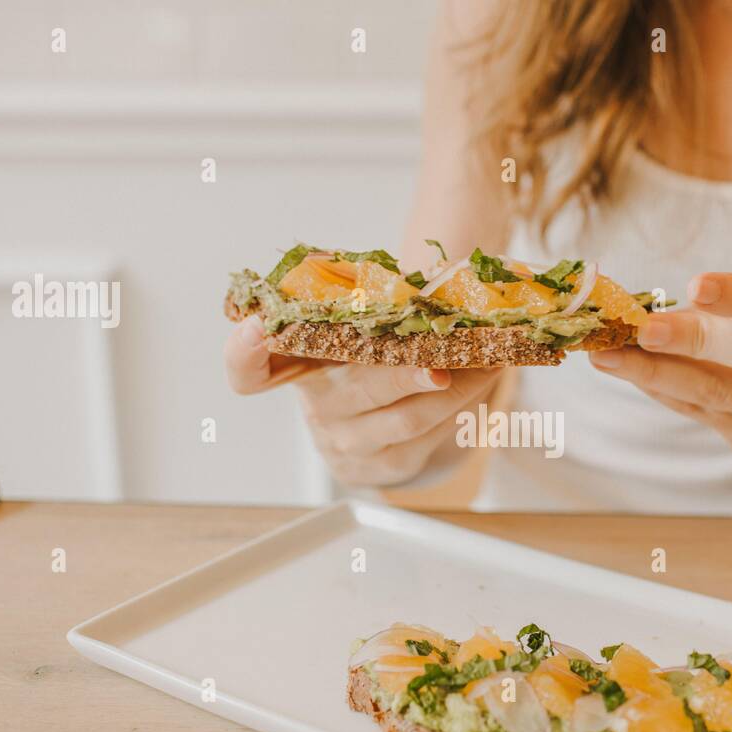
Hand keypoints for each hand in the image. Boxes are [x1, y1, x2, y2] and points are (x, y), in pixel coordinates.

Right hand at [224, 315, 500, 486]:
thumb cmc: (368, 357)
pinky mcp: (386, 467)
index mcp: (295, 367)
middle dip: (401, 375)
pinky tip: (484, 380)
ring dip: (454, 390)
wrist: (380, 422)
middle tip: (438, 360)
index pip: (248, 369)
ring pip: (405, 419)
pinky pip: (429, 438)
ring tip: (488, 361)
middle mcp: (317, 407)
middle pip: (354, 391)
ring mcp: (349, 443)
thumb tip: (409, 264)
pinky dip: (462, 407)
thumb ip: (363, 296)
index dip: (244, 352)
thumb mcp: (358, 325)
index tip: (255, 326)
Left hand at [589, 273, 731, 454]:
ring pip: (716, 391)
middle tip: (645, 330)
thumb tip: (631, 302)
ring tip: (606, 356)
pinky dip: (654, 385)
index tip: (695, 286)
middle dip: (697, 339)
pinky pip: (692, 408)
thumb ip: (709, 305)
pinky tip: (621, 368)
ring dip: (657, 371)